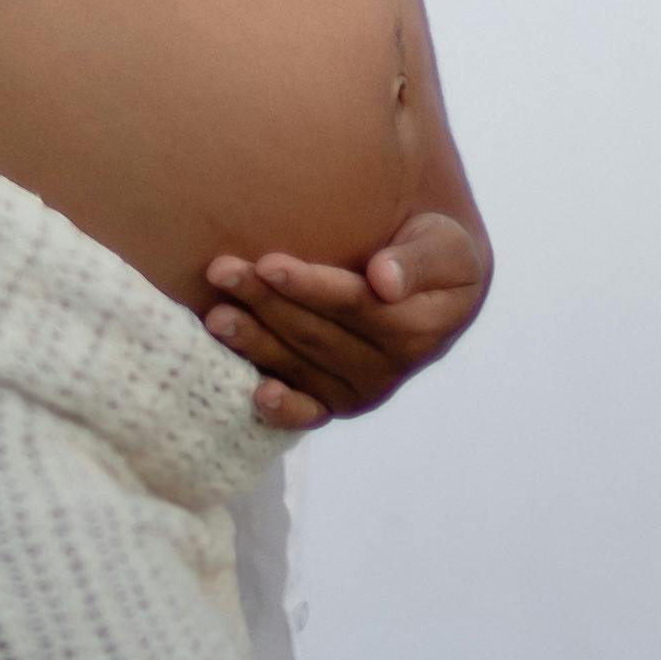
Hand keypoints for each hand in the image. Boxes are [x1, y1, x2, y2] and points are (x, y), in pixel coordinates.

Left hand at [202, 208, 491, 429]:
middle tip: (221, 272)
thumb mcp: (444, 246)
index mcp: (418, 329)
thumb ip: (418, 261)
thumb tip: (385, 281)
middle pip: (317, 336)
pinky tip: (256, 394)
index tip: (268, 263)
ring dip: (256, 343)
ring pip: (301, 367)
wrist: (435, 287)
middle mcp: (389, 370)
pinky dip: (282, 409)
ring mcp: (361, 391)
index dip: (310, 286)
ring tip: (216, 317)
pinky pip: (308, 413)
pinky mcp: (338, 403)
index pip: (353, 305)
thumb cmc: (434, 252)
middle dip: (266, 304)